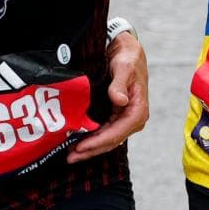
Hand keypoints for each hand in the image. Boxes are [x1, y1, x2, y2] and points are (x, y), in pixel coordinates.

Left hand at [71, 31, 148, 159]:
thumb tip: (120, 101)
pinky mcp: (116, 118)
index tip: (81, 146)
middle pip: (111, 142)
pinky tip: (76, 143)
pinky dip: (91, 140)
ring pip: (106, 141)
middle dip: (91, 151)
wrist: (128, 52)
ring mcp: (125, 120)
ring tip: (70, 155)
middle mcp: (133, 120)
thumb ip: (120, 84)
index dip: (98, 142)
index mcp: (138, 111)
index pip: (117, 133)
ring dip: (89, 148)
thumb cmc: (128, 59)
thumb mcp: (124, 68)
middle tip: (70, 157)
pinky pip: (103, 133)